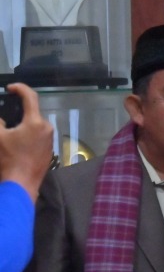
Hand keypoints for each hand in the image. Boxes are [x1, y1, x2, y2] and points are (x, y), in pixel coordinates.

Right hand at [0, 85, 53, 199]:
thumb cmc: (9, 159)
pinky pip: (38, 137)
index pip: (31, 97)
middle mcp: (47, 128)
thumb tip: (1, 119)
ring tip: (10, 134)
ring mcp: (50, 140)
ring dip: (23, 126)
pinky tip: (18, 145)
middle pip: (32, 114)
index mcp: (36, 122)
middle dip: (19, 113)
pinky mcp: (49, 150)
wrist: (21, 184)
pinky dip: (28, 136)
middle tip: (6, 118)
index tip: (11, 88)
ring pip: (35, 126)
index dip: (20, 88)